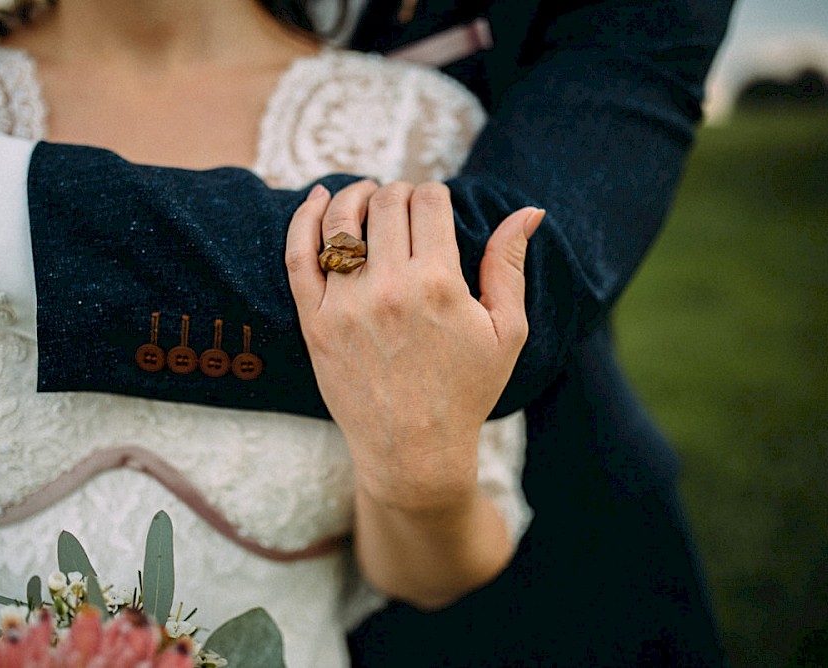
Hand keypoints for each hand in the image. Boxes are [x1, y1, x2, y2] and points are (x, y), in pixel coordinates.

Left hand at [286, 180, 542, 510]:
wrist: (413, 451)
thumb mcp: (507, 331)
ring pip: (340, 220)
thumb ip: (509, 266)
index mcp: (439, 283)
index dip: (433, 193)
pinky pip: (298, 255)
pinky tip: (318, 199)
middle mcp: (389, 288)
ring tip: (365, 196)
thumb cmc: (466, 391)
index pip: (428, 201)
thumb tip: (528, 211)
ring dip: (354, 195)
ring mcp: (345, 305)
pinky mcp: (315, 323)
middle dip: (398, 193)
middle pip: (385, 203)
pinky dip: (303, 219)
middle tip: (403, 206)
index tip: (434, 205)